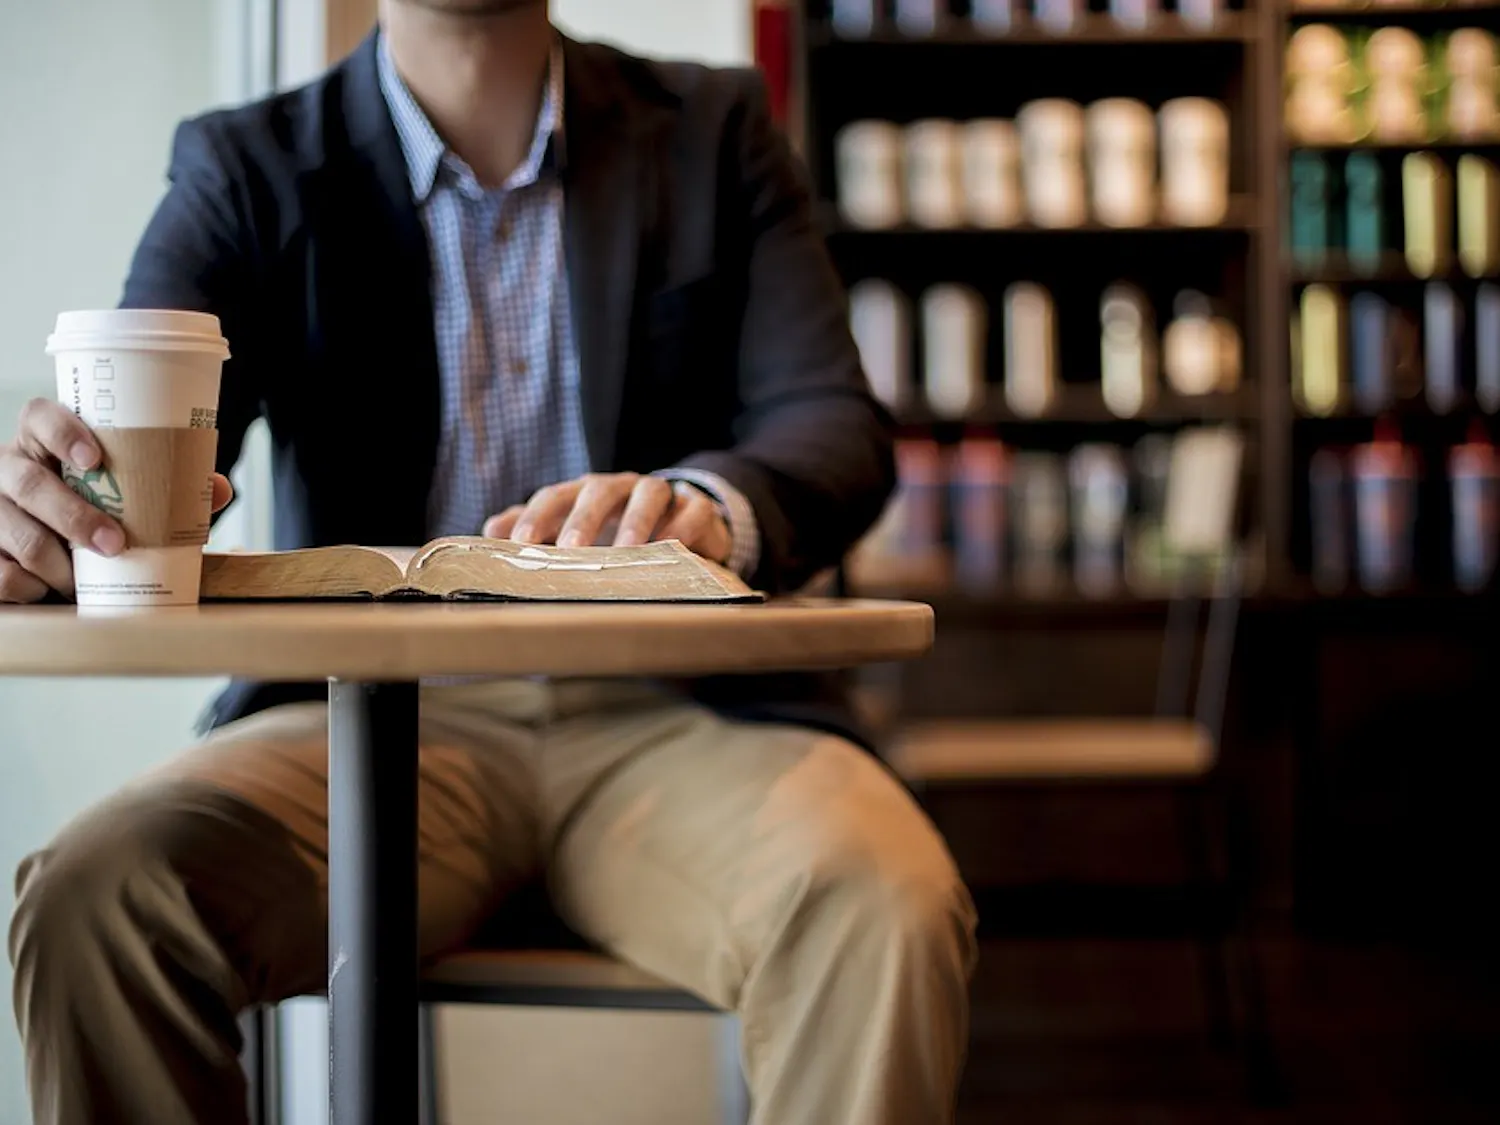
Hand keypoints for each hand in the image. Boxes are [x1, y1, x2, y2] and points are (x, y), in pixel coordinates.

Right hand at [0, 398, 233, 602]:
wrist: (43, 557)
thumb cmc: (89, 514)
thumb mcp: (122, 497)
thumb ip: (166, 489)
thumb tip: (218, 488)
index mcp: (41, 444)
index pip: (39, 416)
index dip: (63, 431)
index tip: (95, 458)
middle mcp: (6, 469)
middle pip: (28, 483)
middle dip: (75, 517)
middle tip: (114, 544)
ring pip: (18, 533)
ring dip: (58, 564)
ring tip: (82, 581)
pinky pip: (1, 573)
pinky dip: (32, 588)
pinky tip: (49, 590)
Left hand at [483, 472, 732, 564]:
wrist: (684, 525)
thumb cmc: (620, 531)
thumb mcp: (577, 530)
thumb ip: (534, 529)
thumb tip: (490, 531)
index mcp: (586, 491)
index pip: (556, 495)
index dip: (537, 516)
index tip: (522, 543)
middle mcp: (621, 487)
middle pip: (598, 490)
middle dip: (583, 519)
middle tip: (571, 551)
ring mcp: (662, 494)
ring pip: (648, 493)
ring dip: (636, 521)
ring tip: (628, 552)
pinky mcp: (698, 508)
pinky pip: (692, 511)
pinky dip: (682, 527)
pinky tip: (673, 549)